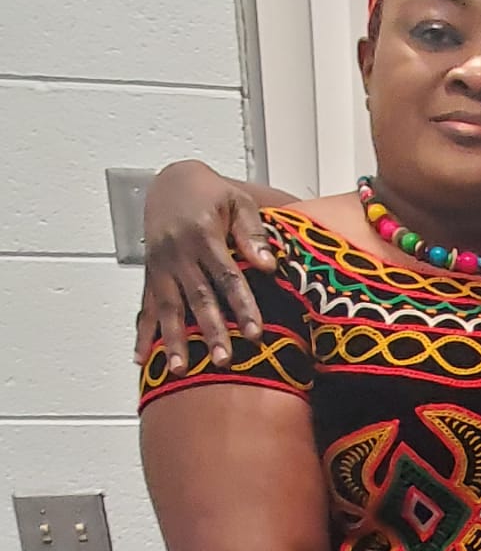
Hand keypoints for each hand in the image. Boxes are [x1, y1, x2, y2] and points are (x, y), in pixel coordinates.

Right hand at [134, 162, 273, 374]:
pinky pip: (145, 306)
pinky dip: (143, 333)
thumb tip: (269, 265)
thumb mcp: (238, 201)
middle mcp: (178, 253)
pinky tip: (141, 357)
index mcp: (203, 235)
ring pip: (167, 307)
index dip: (242, 306)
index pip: (227, 276)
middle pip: (198, 297)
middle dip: (210, 330)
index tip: (254, 332)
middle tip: (223, 360)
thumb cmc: (211, 194)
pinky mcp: (150, 274)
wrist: (171, 180)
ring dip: (174, 340)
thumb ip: (252, 232)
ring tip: (179, 369)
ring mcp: (161, 265)